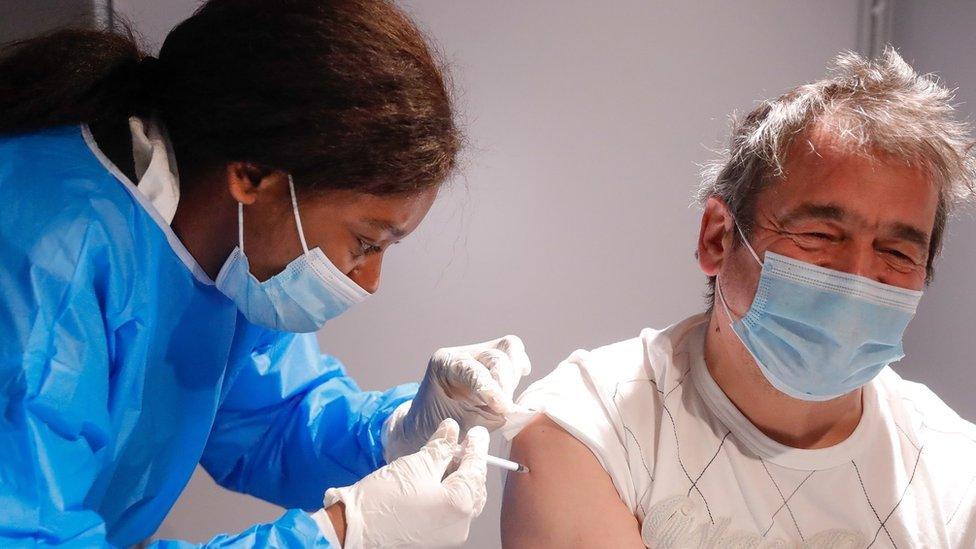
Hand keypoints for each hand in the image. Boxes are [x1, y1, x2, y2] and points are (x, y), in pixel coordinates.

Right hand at [323, 419, 488, 547]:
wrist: (353, 528)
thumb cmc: (383, 499)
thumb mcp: (416, 464)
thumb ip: (440, 447)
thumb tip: (452, 430)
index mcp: (460, 505)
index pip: (476, 469)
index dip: (477, 447)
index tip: (478, 432)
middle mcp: (460, 524)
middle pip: (473, 487)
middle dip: (468, 463)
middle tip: (463, 442)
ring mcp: (447, 535)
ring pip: (462, 500)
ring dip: (457, 477)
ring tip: (446, 456)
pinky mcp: (434, 538)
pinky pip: (449, 510)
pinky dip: (447, 492)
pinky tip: (436, 476)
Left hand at [383, 335, 530, 460]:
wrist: (424, 420)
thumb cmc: (433, 423)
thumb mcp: (454, 425)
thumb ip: (480, 418)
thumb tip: (506, 413)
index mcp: (443, 364)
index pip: (473, 370)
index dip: (491, 389)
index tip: (503, 409)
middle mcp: (462, 353)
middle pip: (496, 356)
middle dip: (505, 385)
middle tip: (505, 410)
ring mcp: (478, 353)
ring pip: (509, 349)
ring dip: (513, 378)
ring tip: (505, 400)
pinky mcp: (492, 360)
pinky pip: (514, 354)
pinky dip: (518, 369)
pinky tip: (514, 385)